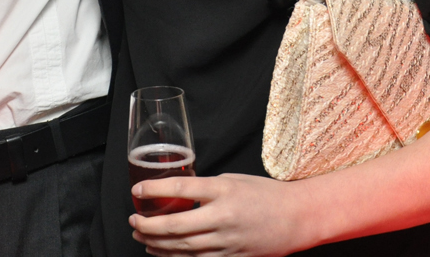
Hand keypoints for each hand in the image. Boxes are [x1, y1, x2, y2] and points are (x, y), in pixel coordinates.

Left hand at [130, 173, 314, 256]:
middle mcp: (223, 216)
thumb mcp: (234, 180)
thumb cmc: (266, 195)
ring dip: (156, 244)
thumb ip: (207, 188)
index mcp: (223, 190)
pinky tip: (162, 253)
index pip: (180, 189)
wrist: (296, 218)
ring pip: (182, 247)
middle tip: (133, 221)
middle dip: (148, 225)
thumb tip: (180, 195)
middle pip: (175, 225)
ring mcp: (227, 240)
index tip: (137, 190)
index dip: (154, 190)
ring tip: (141, 238)